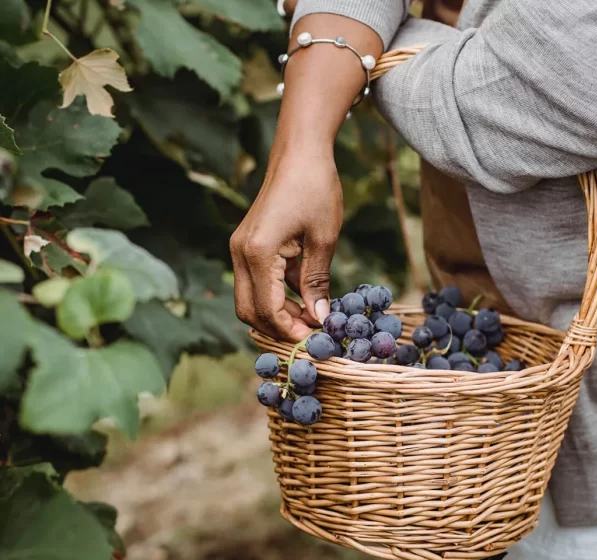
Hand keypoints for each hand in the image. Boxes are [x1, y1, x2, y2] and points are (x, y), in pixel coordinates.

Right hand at [230, 150, 342, 341]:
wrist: (299, 152)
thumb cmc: (315, 189)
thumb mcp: (323, 239)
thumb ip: (317, 282)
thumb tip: (319, 317)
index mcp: (257, 253)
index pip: (267, 309)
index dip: (290, 330)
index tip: (315, 338)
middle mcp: (240, 253)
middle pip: (249, 311)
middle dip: (278, 328)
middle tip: (310, 334)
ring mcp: (240, 249)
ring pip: (249, 299)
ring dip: (276, 314)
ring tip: (310, 318)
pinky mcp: (247, 246)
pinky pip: (255, 283)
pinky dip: (276, 297)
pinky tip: (304, 298)